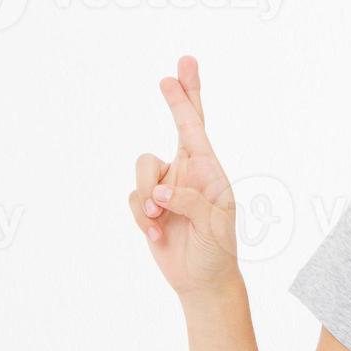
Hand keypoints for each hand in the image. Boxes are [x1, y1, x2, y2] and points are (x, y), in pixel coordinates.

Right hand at [127, 56, 240, 296]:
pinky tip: (158, 236)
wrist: (201, 280)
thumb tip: (159, 192)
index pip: (198, 129)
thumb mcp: (214, 225)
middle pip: (177, 126)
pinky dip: (141, 218)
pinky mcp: (148, 205)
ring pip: (143, 168)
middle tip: (169, 76)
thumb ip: (191, 201)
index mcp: (209, 172)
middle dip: (176, 100)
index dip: (188, 99)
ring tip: (160, 219)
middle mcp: (188, 172)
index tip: (181, 71)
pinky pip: (133, 199)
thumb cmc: (217, 250)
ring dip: (146, 195)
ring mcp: (166, 187)